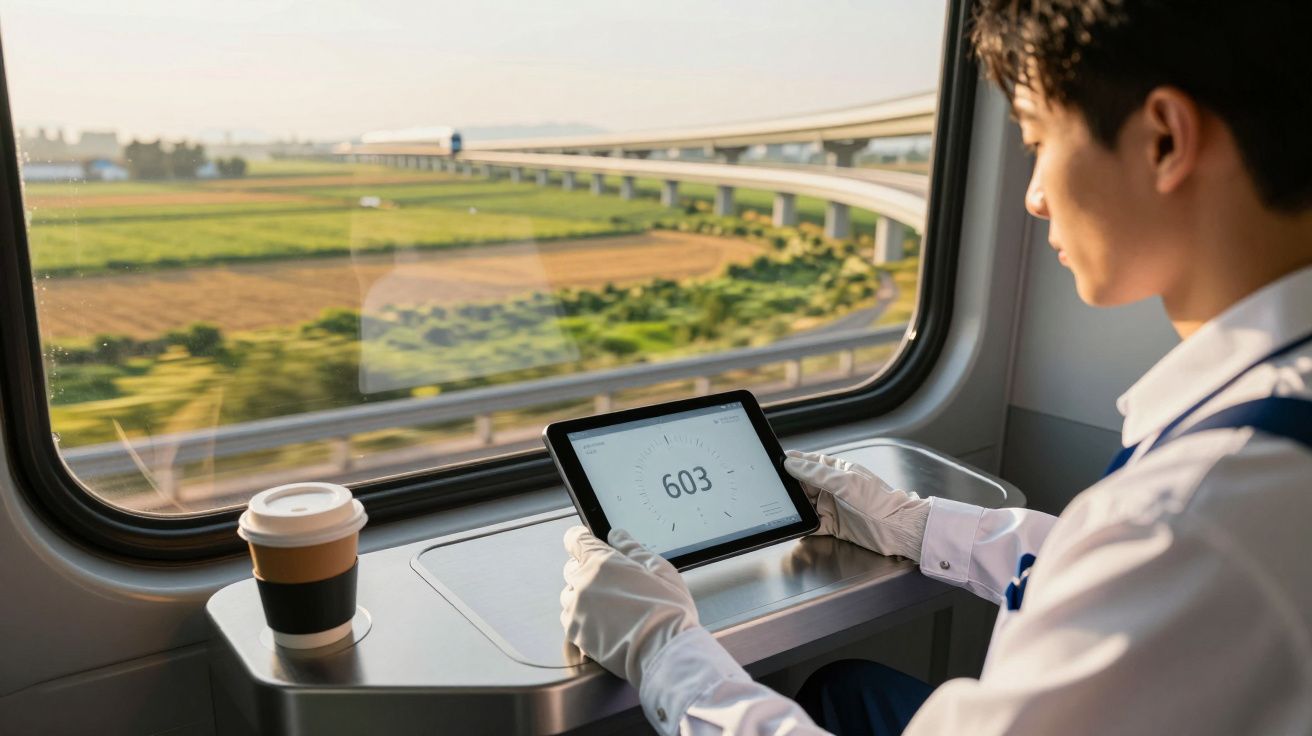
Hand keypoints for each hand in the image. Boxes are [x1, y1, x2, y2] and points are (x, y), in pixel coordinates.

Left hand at [560, 526, 699, 687]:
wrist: (663, 651)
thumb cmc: (667, 610)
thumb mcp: (659, 569)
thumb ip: (633, 548)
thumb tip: (616, 535)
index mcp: (602, 562)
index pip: (576, 541)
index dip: (581, 540)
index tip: (584, 542)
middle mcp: (583, 583)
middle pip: (571, 567)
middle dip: (586, 569)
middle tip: (610, 581)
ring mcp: (576, 609)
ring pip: (569, 594)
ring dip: (583, 594)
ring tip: (609, 605)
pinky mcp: (575, 633)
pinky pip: (570, 617)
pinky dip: (581, 616)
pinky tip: (603, 622)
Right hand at [784, 449, 929, 559]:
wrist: (896, 529)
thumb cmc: (878, 501)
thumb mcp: (844, 482)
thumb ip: (816, 473)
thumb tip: (792, 464)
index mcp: (837, 471)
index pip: (809, 463)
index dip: (792, 463)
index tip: (776, 464)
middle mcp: (832, 488)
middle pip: (803, 486)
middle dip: (791, 488)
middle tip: (776, 491)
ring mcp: (832, 507)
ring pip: (805, 505)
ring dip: (796, 508)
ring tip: (784, 509)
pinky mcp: (833, 526)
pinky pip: (812, 524)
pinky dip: (803, 525)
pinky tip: (796, 526)